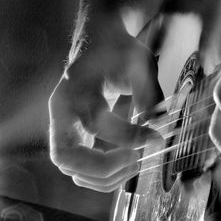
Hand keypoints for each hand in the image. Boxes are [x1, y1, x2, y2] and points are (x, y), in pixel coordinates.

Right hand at [49, 31, 162, 192]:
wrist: (97, 44)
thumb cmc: (117, 50)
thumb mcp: (139, 62)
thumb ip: (149, 93)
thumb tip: (158, 125)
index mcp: (76, 89)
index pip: (97, 124)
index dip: (130, 136)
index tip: (157, 137)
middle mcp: (62, 111)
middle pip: (67, 157)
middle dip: (104, 167)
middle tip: (136, 159)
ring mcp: (62, 126)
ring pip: (71, 169)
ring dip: (103, 176)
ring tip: (135, 163)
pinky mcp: (71, 134)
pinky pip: (79, 167)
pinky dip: (100, 174)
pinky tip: (125, 164)